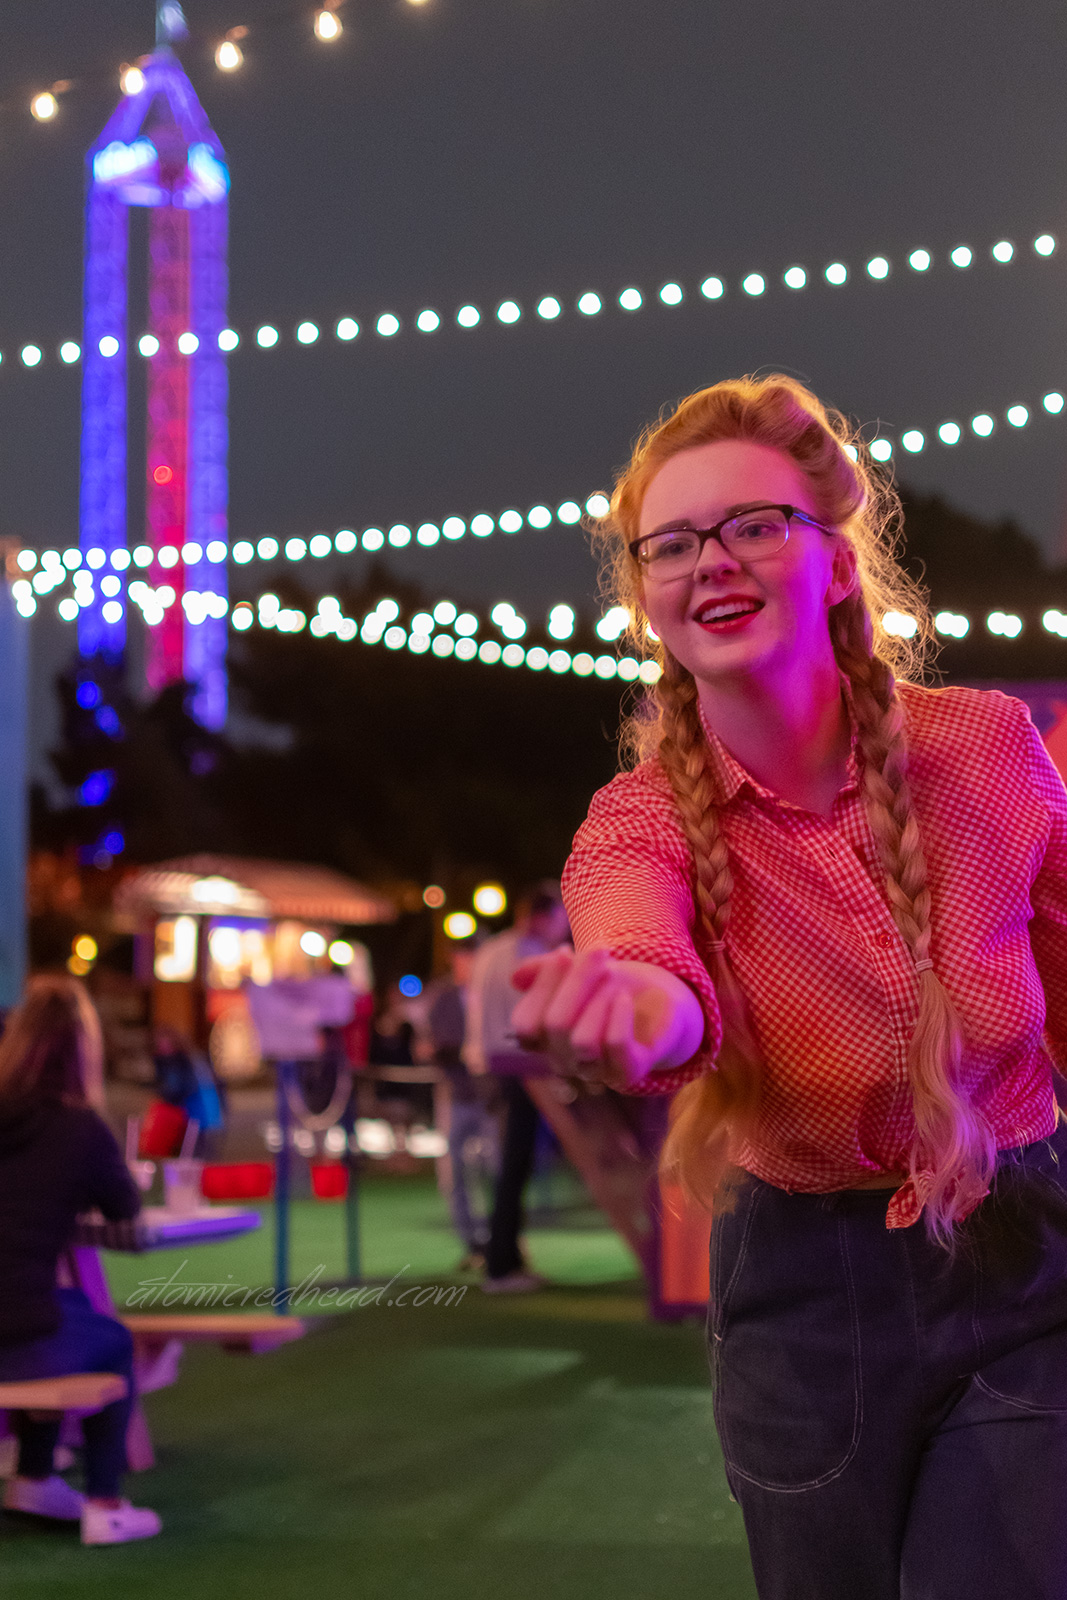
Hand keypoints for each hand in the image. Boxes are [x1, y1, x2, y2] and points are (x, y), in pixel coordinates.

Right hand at [510, 947, 700, 1089]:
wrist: (656, 1003)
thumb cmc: (609, 985)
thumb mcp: (577, 970)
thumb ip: (543, 971)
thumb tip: (515, 977)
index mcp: (545, 1040)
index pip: (525, 1024)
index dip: (542, 986)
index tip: (565, 951)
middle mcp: (565, 1061)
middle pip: (555, 1025)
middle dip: (578, 980)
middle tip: (600, 951)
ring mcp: (596, 1070)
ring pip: (582, 1041)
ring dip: (599, 999)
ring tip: (614, 976)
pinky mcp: (628, 1071)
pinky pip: (615, 1047)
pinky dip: (618, 1017)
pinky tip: (624, 998)